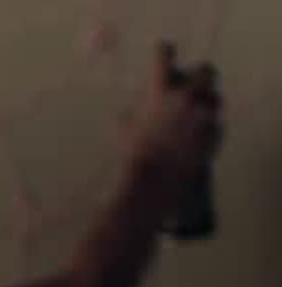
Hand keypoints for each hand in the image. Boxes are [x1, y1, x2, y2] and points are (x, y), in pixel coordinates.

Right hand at [122, 42, 223, 185]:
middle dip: (201, 75)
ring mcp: (205, 114)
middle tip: (194, 83)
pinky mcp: (216, 131)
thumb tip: (128, 114)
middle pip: (205, 70)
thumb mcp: (124, 131)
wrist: (157, 182)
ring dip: (206, 103)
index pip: (164, 56)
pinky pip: (215, 123)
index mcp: (160, 91)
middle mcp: (186, 97)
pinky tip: (195, 139)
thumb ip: (131, 116)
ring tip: (193, 117)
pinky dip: (207, 128)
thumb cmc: (134, 155)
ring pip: (215, 97)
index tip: (164, 50)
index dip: (164, 51)